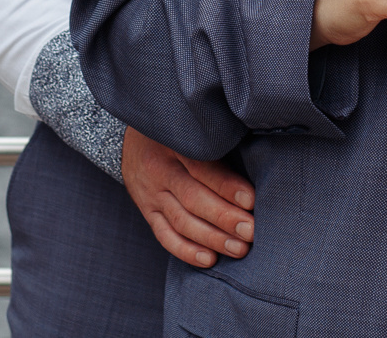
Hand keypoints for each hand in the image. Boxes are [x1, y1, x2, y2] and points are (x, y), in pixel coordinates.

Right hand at [120, 126, 255, 267]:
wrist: (128, 140)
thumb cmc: (175, 131)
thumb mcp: (190, 127)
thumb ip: (215, 141)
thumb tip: (258, 156)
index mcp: (174, 144)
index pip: (201, 168)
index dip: (227, 185)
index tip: (251, 200)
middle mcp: (160, 171)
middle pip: (193, 199)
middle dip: (225, 218)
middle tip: (250, 231)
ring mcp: (151, 195)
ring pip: (182, 221)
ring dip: (212, 238)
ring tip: (239, 249)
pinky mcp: (148, 212)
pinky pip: (165, 236)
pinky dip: (187, 251)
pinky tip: (209, 259)